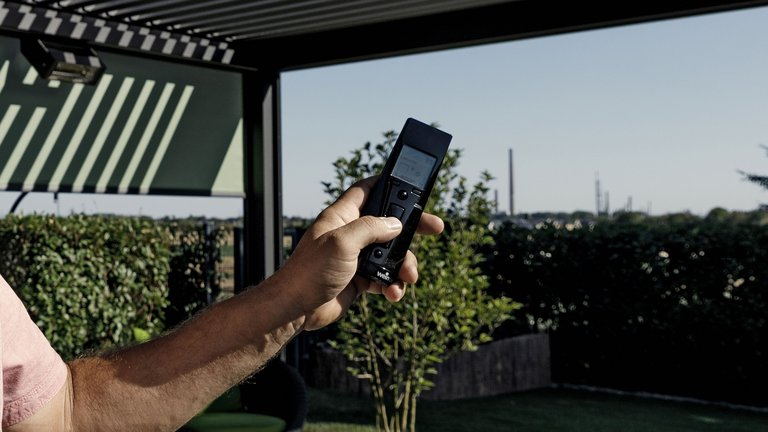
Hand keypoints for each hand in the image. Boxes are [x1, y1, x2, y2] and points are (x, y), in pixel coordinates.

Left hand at [280, 177, 443, 330]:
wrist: (296, 309)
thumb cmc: (310, 271)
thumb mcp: (343, 242)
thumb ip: (372, 228)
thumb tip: (396, 224)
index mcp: (342, 216)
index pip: (367, 189)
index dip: (387, 183)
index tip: (410, 183)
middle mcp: (350, 233)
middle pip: (388, 222)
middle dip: (412, 227)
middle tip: (435, 228)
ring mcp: (356, 256)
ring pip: (391, 254)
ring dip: (404, 265)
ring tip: (408, 277)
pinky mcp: (359, 278)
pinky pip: (385, 277)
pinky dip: (393, 285)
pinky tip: (393, 294)